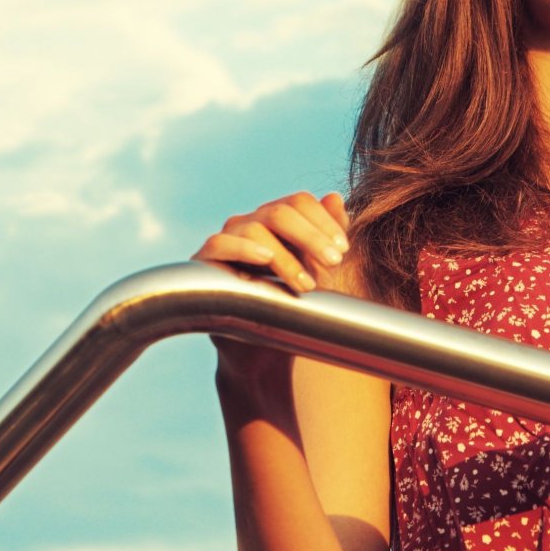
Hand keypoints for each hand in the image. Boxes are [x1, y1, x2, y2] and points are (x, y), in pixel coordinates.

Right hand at [193, 191, 352, 393]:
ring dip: (286, 257)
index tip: (344, 249)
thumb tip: (336, 198)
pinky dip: (243, 249)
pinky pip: (220, 243)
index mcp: (277, 221)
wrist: (264, 352)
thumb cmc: (292, 305)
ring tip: (307, 285)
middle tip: (336, 262)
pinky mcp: (205, 260)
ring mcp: (227, 239)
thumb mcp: (317, 272)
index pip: (299, 202)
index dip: (323, 220)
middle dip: (311, 236)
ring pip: (255, 229)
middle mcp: (250, 223)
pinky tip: (265, 259)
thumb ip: (327, 236)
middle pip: (281, 211)